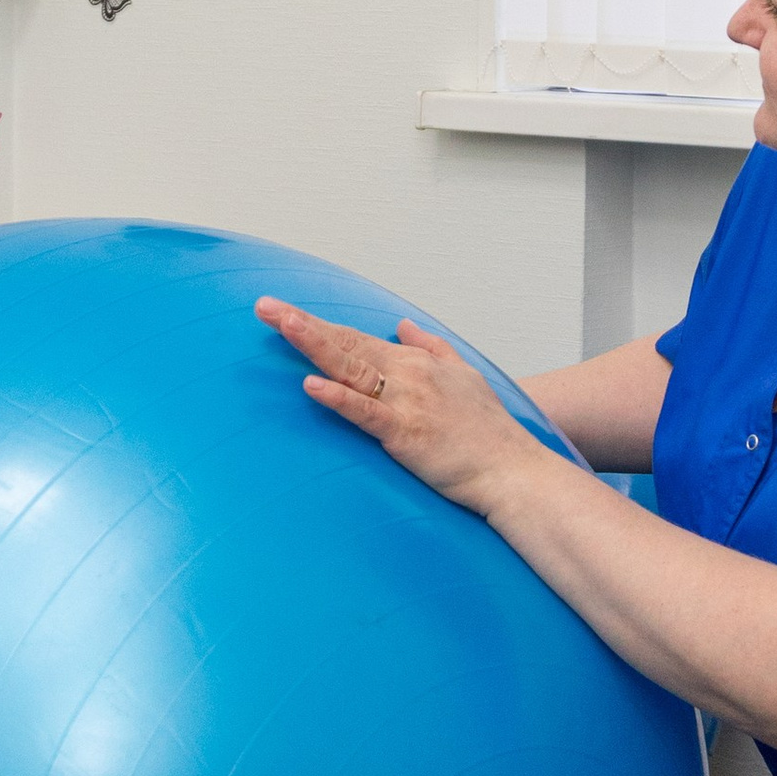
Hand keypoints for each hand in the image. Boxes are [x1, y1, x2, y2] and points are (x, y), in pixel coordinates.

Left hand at [255, 299, 549, 514]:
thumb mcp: (464, 375)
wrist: (512, 469)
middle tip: (264, 306)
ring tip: (282, 325)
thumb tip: (401, 325)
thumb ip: (431, 347)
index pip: (356, 338)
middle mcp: (408, 374)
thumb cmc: (488, 430)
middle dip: (303, 325)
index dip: (318, 324)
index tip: (283, 311)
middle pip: (345, 344)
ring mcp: (407, 401)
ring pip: (351, 368)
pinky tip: (312, 386)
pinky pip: (366, 412)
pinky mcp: (406, 433)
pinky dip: (338, 398)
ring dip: (315, 345)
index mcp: (415, 362)